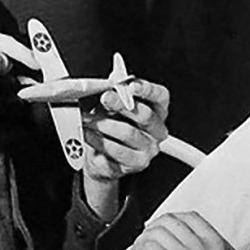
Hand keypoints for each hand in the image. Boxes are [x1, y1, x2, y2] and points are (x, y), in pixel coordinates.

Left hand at [81, 79, 169, 220]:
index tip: (131, 85)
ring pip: (129, 133)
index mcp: (157, 111)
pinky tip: (88, 135)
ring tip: (88, 119)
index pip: (160, 96)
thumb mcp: (113, 106)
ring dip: (105, 124)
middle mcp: (157, 131)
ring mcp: (148, 149)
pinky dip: (98, 141)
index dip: (147, 89)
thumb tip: (111, 85)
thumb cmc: (112, 127)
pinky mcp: (135, 164)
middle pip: (146, 115)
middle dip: (122, 105)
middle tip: (105, 99)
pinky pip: (116, 151)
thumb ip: (115, 94)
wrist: (103, 158)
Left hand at [131, 212, 249, 249]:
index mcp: (216, 242)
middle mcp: (200, 243)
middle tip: (147, 241)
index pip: (188, 217)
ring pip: (155, 232)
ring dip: (142, 240)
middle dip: (153, 228)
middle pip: (168, 220)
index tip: (164, 231)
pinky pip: (149, 248)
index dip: (171, 221)